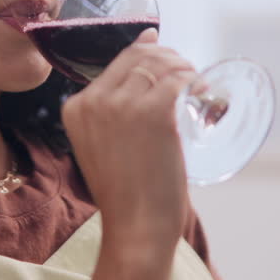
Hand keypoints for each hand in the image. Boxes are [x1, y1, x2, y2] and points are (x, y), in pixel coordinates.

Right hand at [61, 28, 195, 254]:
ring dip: (185, 67)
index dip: (148, 52)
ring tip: (198, 84)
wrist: (135, 228)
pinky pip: (179, 81)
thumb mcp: (101, 147)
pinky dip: (195, 81)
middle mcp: (94, 101)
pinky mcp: (152, 113)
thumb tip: (132, 90)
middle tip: (188, 73)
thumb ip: (109, 116)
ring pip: (161, 64)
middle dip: (169, 57)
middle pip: (140, 57)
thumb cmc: (126, 193)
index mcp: (76, 107)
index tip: (167, 56)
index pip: (118, 61)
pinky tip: (203, 91)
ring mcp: (122, 105)